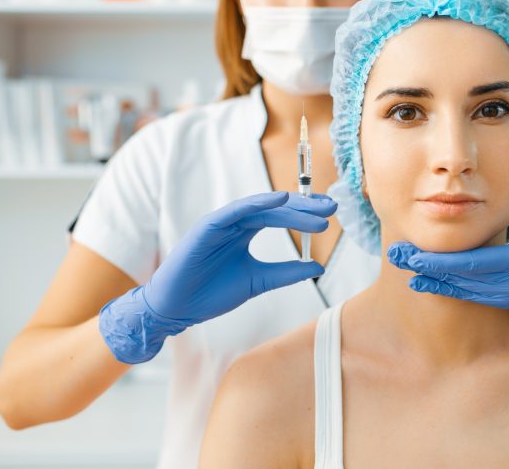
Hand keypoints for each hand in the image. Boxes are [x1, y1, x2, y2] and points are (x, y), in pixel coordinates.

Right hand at [100, 191, 335, 362]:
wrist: (177, 309)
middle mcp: (236, 223)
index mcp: (245, 232)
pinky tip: (279, 199)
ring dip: (290, 207)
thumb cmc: (211, 293)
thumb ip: (287, 272)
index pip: (281, 216)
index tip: (329, 216)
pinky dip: (257, 203)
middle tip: (332, 208)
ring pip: (261, 208)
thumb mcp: (258, 281)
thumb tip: (318, 266)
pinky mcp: (208, 227)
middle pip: (276, 209)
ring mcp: (222, 222)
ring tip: (316, 210)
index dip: (305, 214)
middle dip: (304, 208)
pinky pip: (235, 211)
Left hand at [388, 202, 508, 330]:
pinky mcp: (498, 298)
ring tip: (400, 264)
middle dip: (425, 266)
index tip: (417, 256)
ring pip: (457, 286)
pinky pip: (463, 294)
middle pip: (458, 276)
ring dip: (427, 276)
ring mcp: (501, 294)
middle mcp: (505, 283)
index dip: (444, 261)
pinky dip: (441, 287)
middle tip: (395, 255)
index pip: (475, 264)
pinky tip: (419, 281)